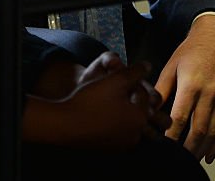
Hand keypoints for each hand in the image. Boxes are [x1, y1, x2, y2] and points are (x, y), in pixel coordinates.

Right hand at [23, 60, 169, 149]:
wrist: (64, 124)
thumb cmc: (90, 99)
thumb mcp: (116, 79)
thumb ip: (136, 71)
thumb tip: (148, 66)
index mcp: (140, 117)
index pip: (147, 96)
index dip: (137, 83)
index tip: (126, 79)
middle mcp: (135, 134)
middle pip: (150, 116)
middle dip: (146, 105)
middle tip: (135, 94)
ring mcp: (122, 144)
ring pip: (137, 127)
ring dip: (133, 114)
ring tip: (121, 103)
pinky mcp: (110, 148)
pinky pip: (123, 135)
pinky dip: (121, 125)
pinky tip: (110, 114)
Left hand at [156, 15, 214, 162]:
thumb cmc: (193, 50)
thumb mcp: (172, 65)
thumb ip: (161, 89)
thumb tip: (149, 109)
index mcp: (191, 84)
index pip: (181, 117)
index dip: (172, 136)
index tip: (164, 147)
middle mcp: (209, 93)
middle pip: (199, 129)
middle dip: (188, 149)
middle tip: (177, 160)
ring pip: (214, 132)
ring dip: (203, 150)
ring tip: (192, 160)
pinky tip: (211, 154)